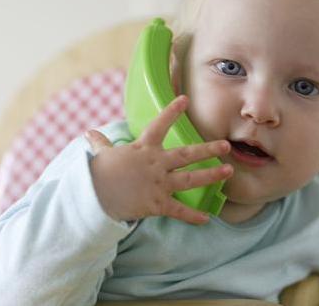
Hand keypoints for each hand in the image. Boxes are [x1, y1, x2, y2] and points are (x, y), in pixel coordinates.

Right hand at [86, 95, 232, 224]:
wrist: (94, 198)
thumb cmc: (97, 175)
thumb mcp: (101, 156)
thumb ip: (101, 144)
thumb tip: (89, 133)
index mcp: (143, 149)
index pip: (159, 125)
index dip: (172, 111)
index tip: (185, 99)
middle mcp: (156, 164)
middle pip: (187, 154)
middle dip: (208, 149)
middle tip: (226, 145)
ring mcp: (159, 184)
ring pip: (191, 179)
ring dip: (211, 175)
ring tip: (229, 171)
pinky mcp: (157, 204)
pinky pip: (179, 210)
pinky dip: (193, 217)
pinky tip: (207, 219)